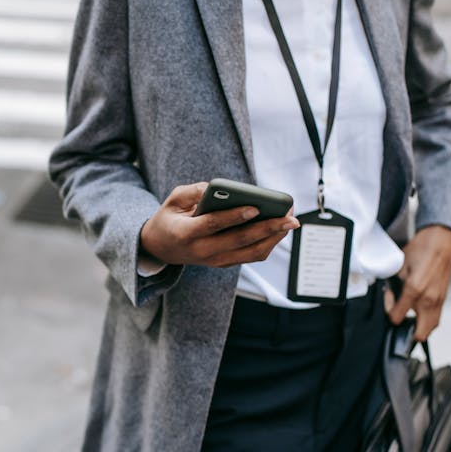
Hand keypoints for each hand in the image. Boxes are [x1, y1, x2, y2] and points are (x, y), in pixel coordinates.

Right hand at [140, 182, 299, 268]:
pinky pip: (250, 256)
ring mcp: (214, 261)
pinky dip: (268, 244)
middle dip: (267, 228)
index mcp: (185, 234)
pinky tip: (280, 229)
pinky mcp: (223, 263)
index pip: (213, 225)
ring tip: (290, 222)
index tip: (255, 207)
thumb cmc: (169, 219)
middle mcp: (202, 251)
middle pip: (239, 241)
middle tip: (289, 217)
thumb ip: (192, 191)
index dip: (234, 217)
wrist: (160, 249)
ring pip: (250, 253)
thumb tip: (219, 188)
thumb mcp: (172, 200)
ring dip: (273, 238)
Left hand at [385, 225, 450, 340]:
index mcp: (414, 290)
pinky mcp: (444, 299)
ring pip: (430, 328)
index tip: (389, 299)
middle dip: (406, 330)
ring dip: (418, 327)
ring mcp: (439, 301)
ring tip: (408, 316)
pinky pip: (436, 318)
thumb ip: (393, 286)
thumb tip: (389, 298)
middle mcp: (428, 299)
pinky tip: (418, 312)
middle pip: (420, 333)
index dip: (389, 311)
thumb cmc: (419, 251)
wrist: (441, 242)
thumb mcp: (399, 267)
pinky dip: (426, 320)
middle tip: (399, 317)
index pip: (397, 317)